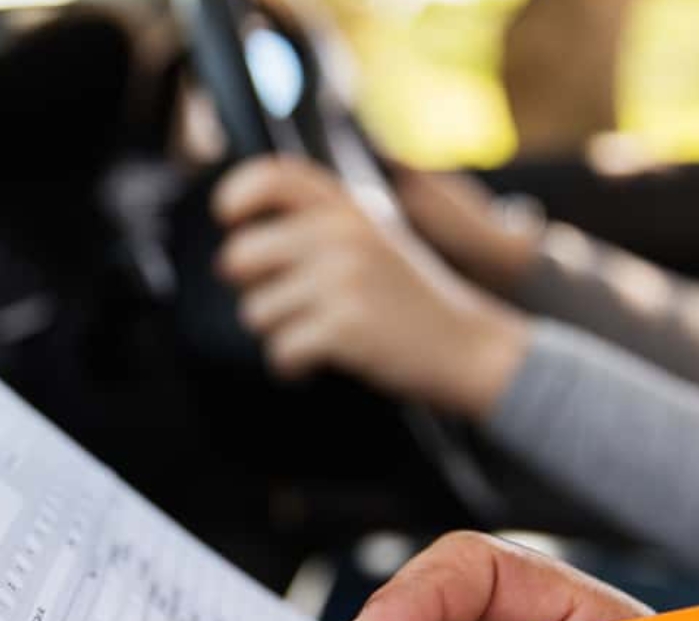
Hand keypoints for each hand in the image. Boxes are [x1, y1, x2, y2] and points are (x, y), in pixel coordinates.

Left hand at [212, 156, 528, 418]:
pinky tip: (321, 361)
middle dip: (253, 291)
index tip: (229, 218)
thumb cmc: (412, 301)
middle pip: (241, 257)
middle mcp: (343, 235)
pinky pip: (279, 351)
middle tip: (285, 307)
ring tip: (321, 334)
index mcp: (349, 208)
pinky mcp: (343, 325)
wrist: (469, 347)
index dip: (236, 195)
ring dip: (279, 333)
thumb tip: (240, 245)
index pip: (273, 175)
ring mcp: (342, 279)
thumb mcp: (375, 241)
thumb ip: (320, 227)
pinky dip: (293, 367)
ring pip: (256, 312)